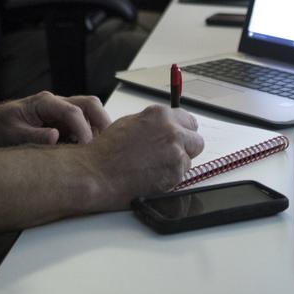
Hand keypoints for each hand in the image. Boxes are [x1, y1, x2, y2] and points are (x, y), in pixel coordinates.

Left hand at [0, 91, 110, 146]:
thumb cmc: (0, 126)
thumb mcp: (12, 134)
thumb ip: (34, 135)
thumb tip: (56, 137)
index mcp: (45, 102)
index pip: (73, 111)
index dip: (84, 129)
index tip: (87, 147)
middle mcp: (57, 102)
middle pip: (90, 104)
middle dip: (102, 121)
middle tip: (106, 144)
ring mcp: (61, 111)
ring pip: (90, 111)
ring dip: (98, 128)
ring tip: (98, 150)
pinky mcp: (63, 121)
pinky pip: (83, 123)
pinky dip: (90, 134)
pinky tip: (87, 152)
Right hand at [76, 105, 204, 208]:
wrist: (97, 173)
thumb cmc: (107, 151)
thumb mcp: (131, 124)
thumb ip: (154, 124)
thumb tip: (167, 127)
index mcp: (160, 115)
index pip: (188, 121)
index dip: (182, 132)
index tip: (179, 138)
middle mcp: (171, 130)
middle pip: (196, 140)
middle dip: (186, 149)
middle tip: (169, 156)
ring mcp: (175, 152)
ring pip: (189, 159)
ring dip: (177, 165)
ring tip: (154, 168)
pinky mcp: (175, 172)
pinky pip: (182, 176)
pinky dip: (170, 178)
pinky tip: (152, 177)